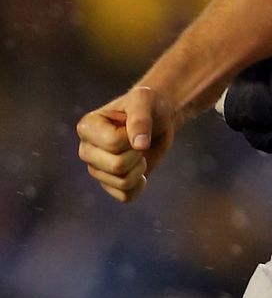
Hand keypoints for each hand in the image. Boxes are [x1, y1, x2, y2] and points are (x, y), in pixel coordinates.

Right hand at [76, 86, 176, 202]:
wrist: (158, 119)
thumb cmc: (148, 105)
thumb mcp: (145, 100)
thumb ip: (141, 118)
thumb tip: (140, 145)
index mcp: (87, 127)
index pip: (113, 143)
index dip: (132, 136)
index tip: (134, 125)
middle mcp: (86, 150)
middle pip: (117, 166)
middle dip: (137, 154)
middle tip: (139, 141)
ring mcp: (96, 169)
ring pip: (122, 182)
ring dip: (140, 167)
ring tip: (139, 152)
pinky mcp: (108, 184)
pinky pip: (126, 196)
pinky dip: (139, 184)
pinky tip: (140, 170)